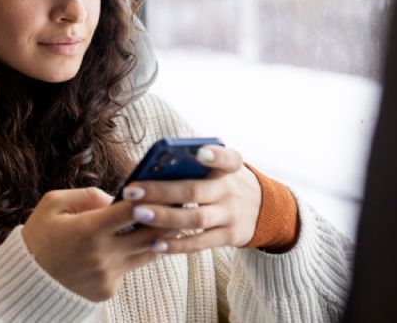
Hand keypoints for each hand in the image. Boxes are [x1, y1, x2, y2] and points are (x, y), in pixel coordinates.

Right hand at [21, 187, 177, 300]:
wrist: (26, 281)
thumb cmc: (39, 236)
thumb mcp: (53, 204)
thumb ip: (87, 194)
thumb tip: (116, 196)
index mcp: (88, 229)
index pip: (133, 210)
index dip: (153, 198)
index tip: (166, 189)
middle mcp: (102, 255)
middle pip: (150, 234)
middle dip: (167, 219)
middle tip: (181, 205)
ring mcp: (107, 275)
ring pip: (147, 253)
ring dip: (159, 237)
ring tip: (171, 221)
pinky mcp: (108, 290)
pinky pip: (130, 269)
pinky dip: (134, 255)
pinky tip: (137, 243)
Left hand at [121, 145, 261, 251]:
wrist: (264, 210)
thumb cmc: (226, 183)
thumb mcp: (222, 169)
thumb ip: (195, 166)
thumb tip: (150, 168)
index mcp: (229, 167)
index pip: (228, 158)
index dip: (215, 155)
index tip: (199, 152)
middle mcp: (230, 190)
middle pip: (195, 190)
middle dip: (161, 191)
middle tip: (131, 190)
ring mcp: (231, 215)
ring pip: (196, 218)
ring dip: (164, 217)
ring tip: (138, 214)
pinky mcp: (229, 236)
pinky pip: (200, 243)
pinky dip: (177, 245)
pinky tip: (155, 243)